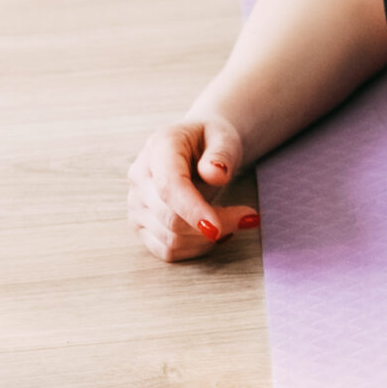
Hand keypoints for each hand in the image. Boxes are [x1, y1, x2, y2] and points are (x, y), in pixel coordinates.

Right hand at [126, 117, 258, 263]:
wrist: (197, 147)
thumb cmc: (211, 141)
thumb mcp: (223, 136)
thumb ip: (221, 153)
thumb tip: (216, 174)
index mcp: (158, 148)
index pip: (169, 186)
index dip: (192, 210)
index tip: (217, 228)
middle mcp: (140, 177)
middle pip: (170, 218)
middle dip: (213, 225)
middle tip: (249, 218)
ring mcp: (136, 205)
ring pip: (170, 239)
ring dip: (207, 239)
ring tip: (235, 220)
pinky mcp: (141, 226)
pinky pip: (167, 251)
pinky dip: (196, 248)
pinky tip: (216, 232)